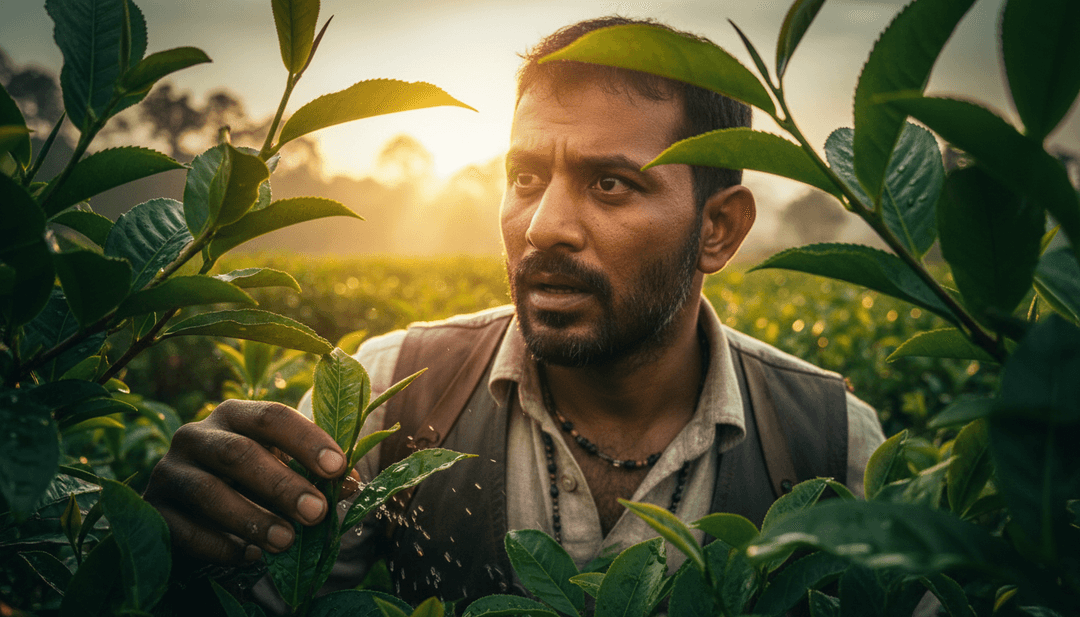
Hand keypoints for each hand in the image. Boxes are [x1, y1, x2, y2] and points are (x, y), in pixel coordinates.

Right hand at [143, 399, 347, 564]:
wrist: (188, 513)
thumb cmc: (248, 484)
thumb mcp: (280, 470)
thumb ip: (312, 473)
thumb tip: (352, 485)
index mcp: (234, 415)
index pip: (271, 416)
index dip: (306, 439)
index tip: (338, 467)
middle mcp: (195, 435)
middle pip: (239, 453)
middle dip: (281, 484)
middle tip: (316, 512)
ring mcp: (168, 471)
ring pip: (208, 491)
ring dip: (251, 518)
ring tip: (286, 541)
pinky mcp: (152, 510)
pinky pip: (183, 529)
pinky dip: (219, 544)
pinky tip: (249, 556)